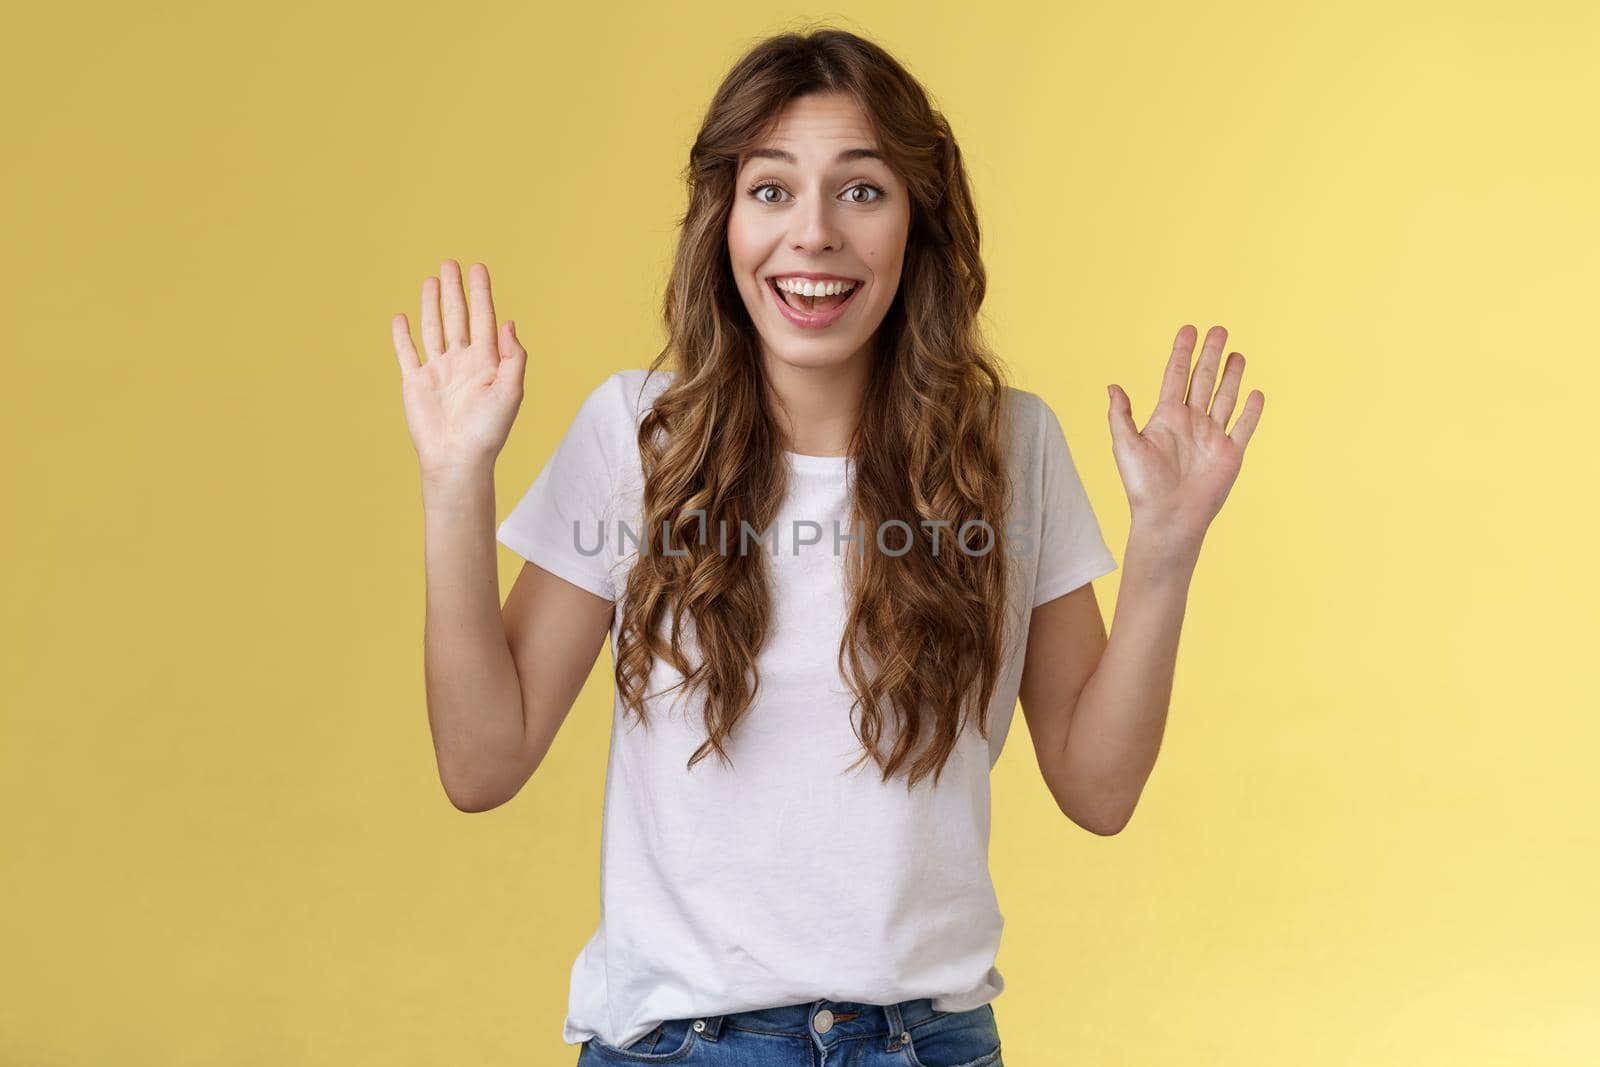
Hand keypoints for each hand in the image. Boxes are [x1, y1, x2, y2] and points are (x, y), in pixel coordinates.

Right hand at [390, 260, 526, 476]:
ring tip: (431, 279)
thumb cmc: (488, 431)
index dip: (481, 294)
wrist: (457, 459)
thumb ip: (513, 357)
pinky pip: (407, 353)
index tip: (478, 268)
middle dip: (455, 291)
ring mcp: (438, 371)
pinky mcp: (415, 383)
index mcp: (487, 363)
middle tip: (450, 263)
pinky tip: (402, 317)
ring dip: (432, 304)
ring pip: (433, 329)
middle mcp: (462, 363)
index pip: (484, 319)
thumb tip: (508, 323)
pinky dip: (402, 335)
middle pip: (457, 318)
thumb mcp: (511, 392)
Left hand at [1106, 324, 1263, 553]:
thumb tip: (1112, 386)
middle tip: (1219, 329)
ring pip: (1225, 398)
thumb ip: (1121, 415)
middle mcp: (1191, 423)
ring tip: (1237, 354)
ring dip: (1231, 376)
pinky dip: (1251, 410)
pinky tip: (1255, 392)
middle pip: (1203, 380)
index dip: (1182, 352)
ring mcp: (1212, 437)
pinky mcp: (1230, 454)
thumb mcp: (1125, 445)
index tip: (1189, 329)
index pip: (1176, 376)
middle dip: (1211, 355)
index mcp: (1166, 417)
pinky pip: (1244, 427)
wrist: (1168, 519)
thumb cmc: (1143, 486)